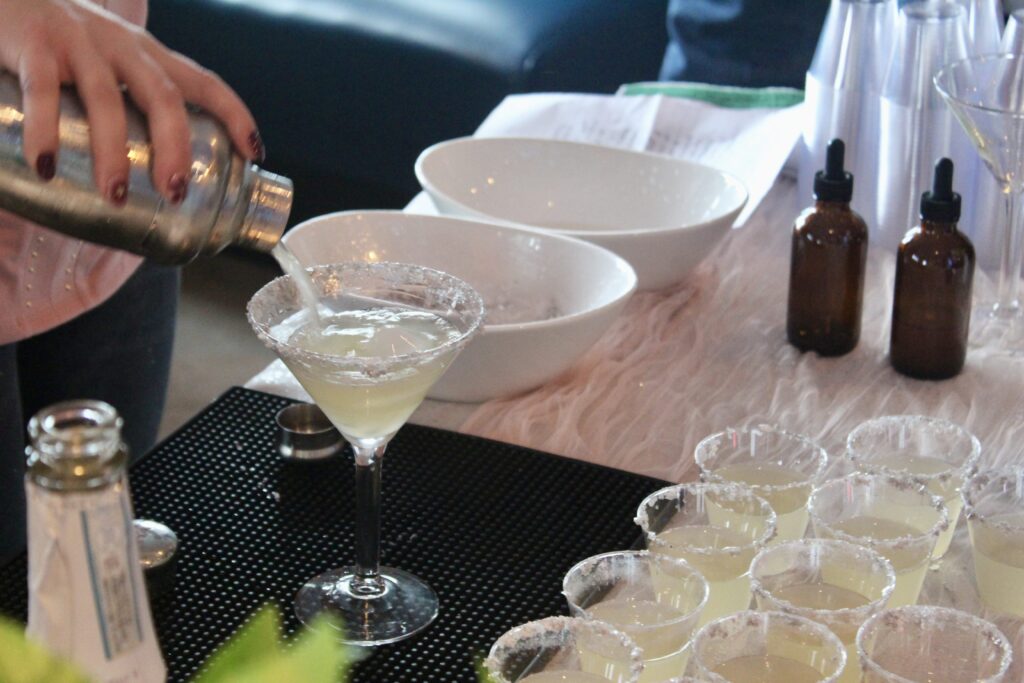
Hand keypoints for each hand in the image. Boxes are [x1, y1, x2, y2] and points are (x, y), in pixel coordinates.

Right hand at [0, 0, 263, 203]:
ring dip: (114, 152)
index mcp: (148, 55)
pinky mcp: (33, 44)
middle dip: (174, 148)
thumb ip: (128, 106)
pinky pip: (43, 90)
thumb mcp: (108, 64)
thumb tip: (145, 182)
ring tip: (117, 195)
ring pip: (107, 100)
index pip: (204, 82)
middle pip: (163, 97)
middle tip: (174, 193)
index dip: (234, 115)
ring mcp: (78, 42)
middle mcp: (121, 46)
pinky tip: (46, 166)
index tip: (254, 153)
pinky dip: (45, 130)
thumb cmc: (59, 39)